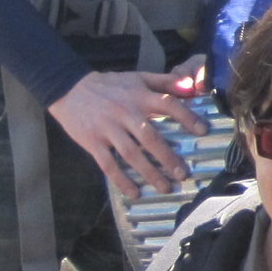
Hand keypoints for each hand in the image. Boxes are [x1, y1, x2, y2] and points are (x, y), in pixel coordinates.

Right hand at [48, 62, 208, 198]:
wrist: (68, 88)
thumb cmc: (109, 85)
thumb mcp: (137, 77)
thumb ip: (164, 81)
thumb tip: (190, 85)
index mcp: (139, 97)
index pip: (168, 105)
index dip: (187, 117)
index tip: (203, 131)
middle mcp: (125, 113)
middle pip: (150, 137)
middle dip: (168, 157)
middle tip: (184, 174)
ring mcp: (108, 129)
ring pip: (131, 155)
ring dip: (149, 173)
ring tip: (165, 187)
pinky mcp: (92, 143)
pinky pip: (108, 165)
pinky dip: (121, 180)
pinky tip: (135, 193)